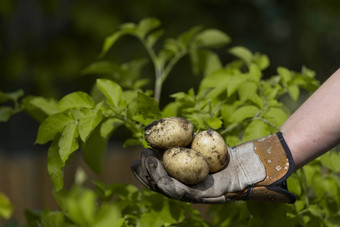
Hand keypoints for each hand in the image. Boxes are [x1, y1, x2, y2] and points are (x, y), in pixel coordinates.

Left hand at [131, 132, 295, 203]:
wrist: (255, 166)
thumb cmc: (254, 173)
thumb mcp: (252, 181)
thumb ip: (247, 187)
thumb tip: (251, 190)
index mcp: (204, 196)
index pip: (177, 191)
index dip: (162, 179)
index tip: (151, 164)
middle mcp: (196, 191)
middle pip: (167, 186)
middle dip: (150, 175)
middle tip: (138, 160)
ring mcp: (194, 180)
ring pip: (168, 176)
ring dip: (152, 168)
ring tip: (140, 157)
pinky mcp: (194, 170)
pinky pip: (175, 165)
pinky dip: (164, 158)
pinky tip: (155, 149)